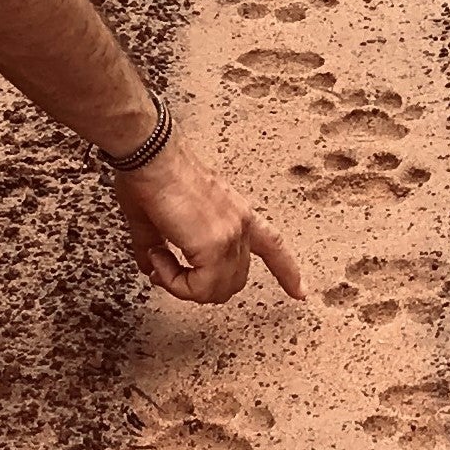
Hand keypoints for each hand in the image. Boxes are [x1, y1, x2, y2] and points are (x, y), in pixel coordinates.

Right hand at [112, 136, 308, 304]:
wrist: (150, 156)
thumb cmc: (151, 174)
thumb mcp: (159, 215)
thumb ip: (156, 245)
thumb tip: (149, 266)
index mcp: (235, 214)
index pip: (272, 245)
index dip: (288, 273)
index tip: (300, 293)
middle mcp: (240, 224)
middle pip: (234, 282)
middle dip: (198, 288)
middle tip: (167, 271)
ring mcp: (230, 234)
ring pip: (216, 289)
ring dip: (182, 286)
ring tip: (160, 261)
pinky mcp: (214, 243)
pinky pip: (199, 287)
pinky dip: (175, 283)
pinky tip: (160, 260)